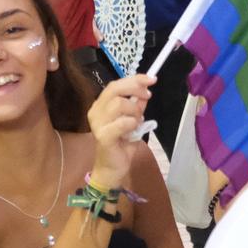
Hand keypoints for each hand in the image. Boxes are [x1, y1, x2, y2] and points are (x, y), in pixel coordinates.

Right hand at [86, 74, 153, 188]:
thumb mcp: (132, 120)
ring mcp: (97, 123)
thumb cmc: (121, 143)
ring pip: (120, 104)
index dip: (134, 79)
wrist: (112, 168)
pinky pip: (122, 122)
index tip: (151, 79)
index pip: (115, 85)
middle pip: (115, 89)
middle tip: (148, 96)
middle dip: (135, 89)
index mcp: (101, 105)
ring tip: (137, 122)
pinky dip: (132, 124)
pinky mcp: (103, 136)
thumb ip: (136, 105)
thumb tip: (145, 91)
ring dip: (134, 111)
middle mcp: (96, 111)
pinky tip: (132, 131)